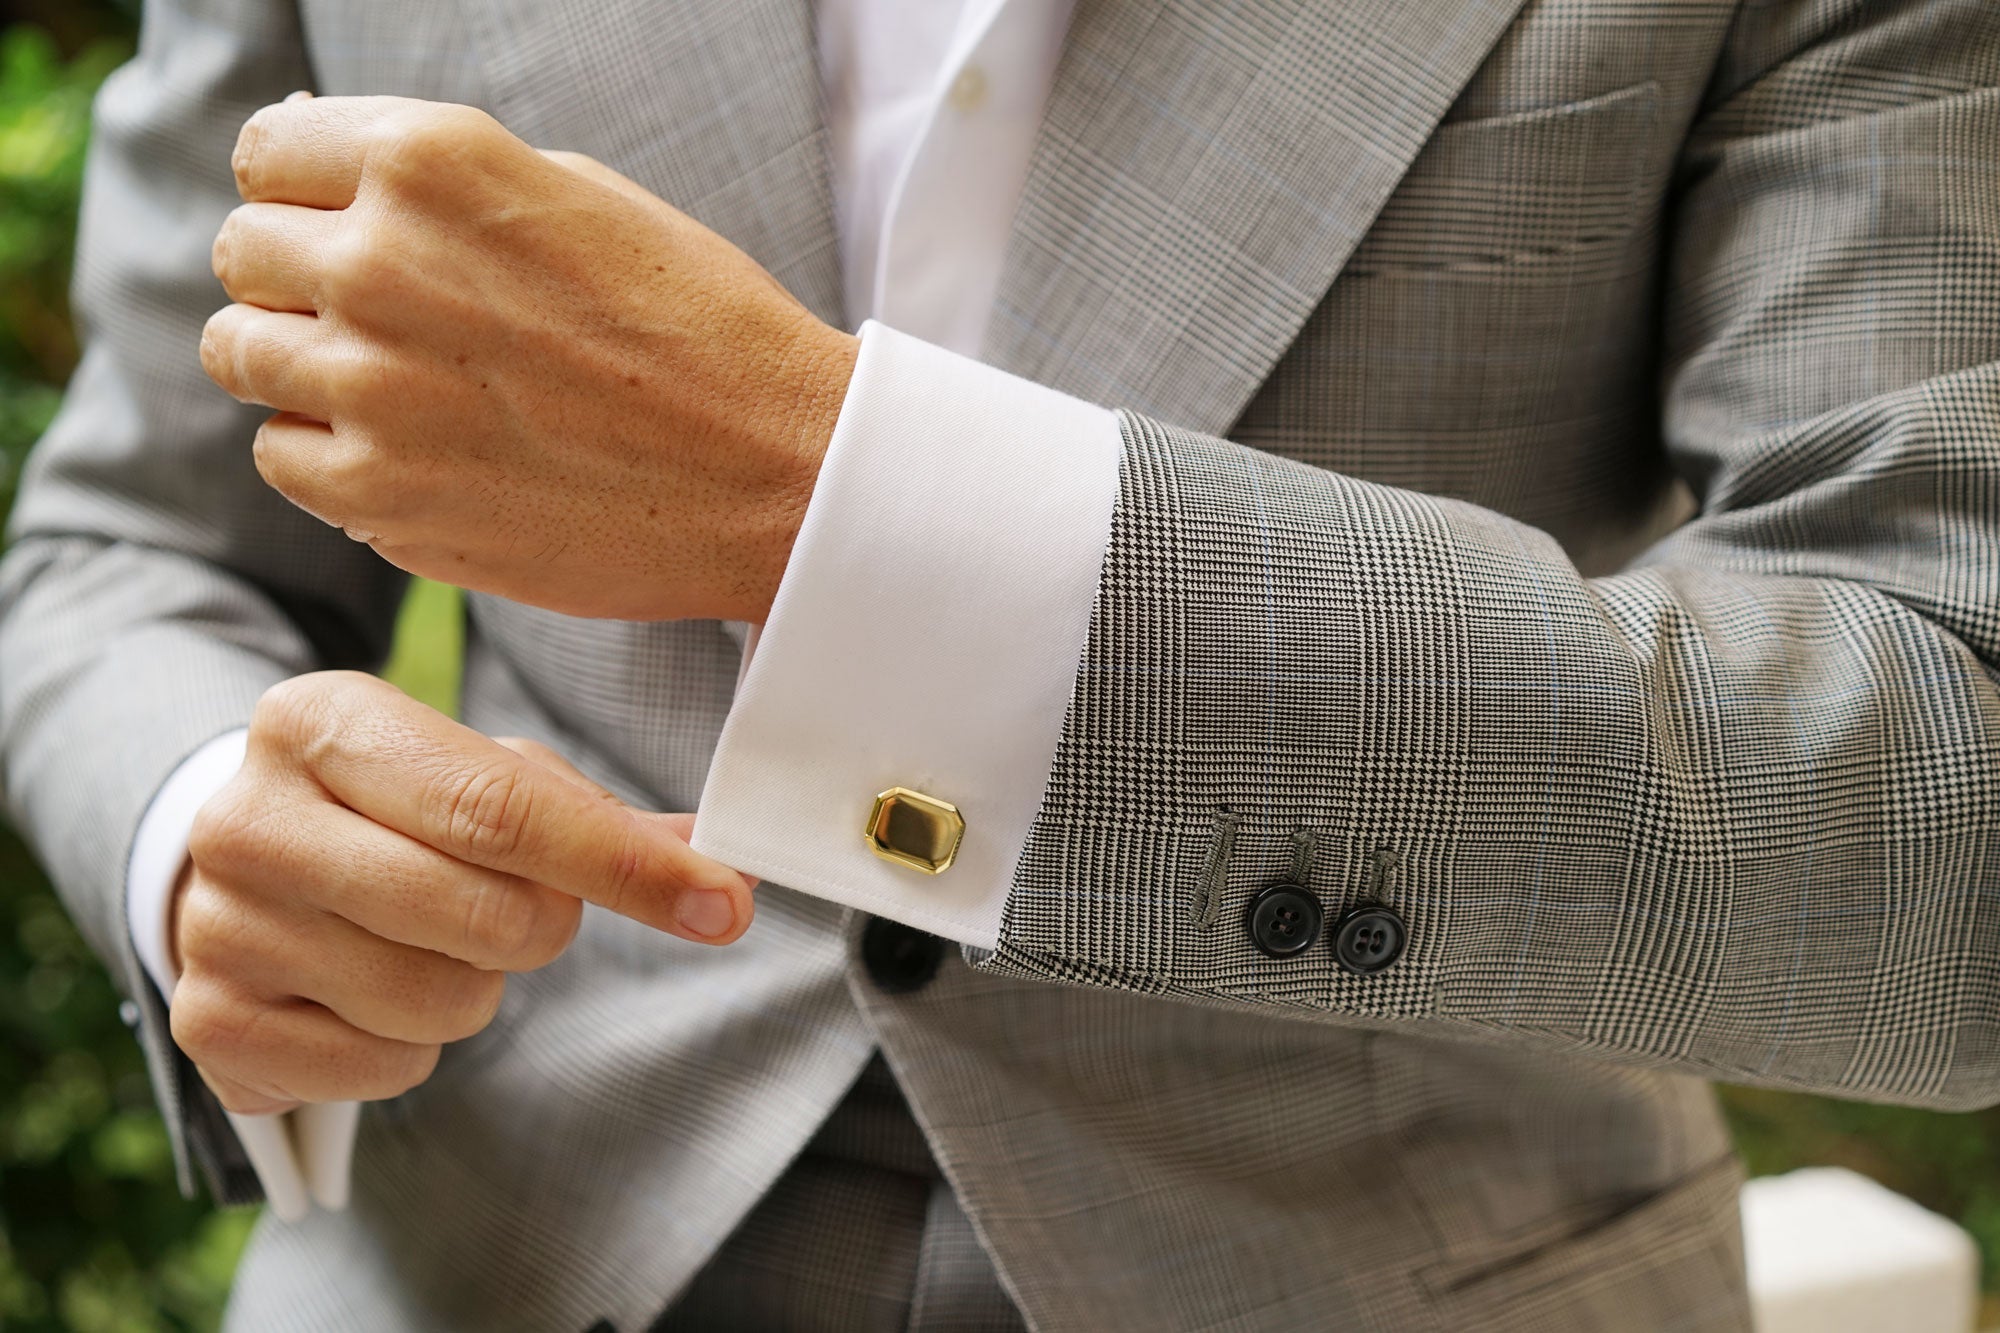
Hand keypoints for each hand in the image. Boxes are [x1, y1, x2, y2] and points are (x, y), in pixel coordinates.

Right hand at [168, 671, 754, 1113]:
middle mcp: (248, 817)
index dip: (626, 868)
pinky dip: (410, 1047)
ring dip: (475, 990)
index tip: (724, 905)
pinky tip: (370, 993)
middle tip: (520, 910)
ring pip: (440, 1000)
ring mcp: (216, 925)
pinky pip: (385, 1066)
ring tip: (430, 943)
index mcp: (322, 722)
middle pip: (484, 912)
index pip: (500, 807)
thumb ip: (600, 820)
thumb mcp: (481, 775)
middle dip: (542, 927)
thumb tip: (725, 872)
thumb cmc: (393, 811)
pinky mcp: (207, 1021)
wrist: (246, 865)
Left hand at [201, 95, 858, 623]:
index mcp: (434, 161)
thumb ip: (439, 182)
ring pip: (241, 357)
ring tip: (396, 390)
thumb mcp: (578, 196)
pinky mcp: (382, 496)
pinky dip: (329, 456)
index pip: (268, 155)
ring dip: (301, 368)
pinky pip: (283, 456)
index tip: (347, 233)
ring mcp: (374, 386)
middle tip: (385, 323)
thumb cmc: (698, 326)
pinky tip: (413, 453)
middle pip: (244, 255)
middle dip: (298, 282)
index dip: (305, 196)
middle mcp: (383, 262)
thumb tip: (317, 182)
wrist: (779, 472)